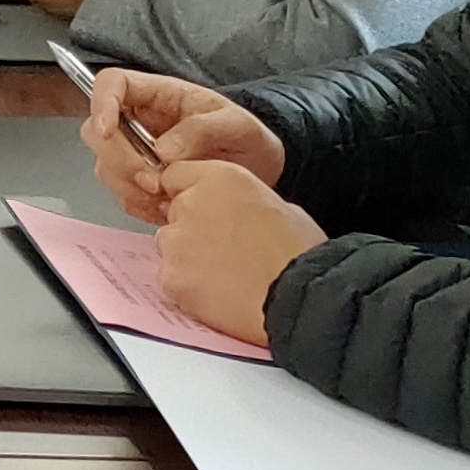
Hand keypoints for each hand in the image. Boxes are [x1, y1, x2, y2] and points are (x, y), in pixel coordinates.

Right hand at [82, 68, 286, 223]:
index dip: (100, 102)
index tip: (108, 129)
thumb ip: (202, 129)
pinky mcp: (139, 182)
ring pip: (105, 166)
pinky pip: (122, 195)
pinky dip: (141, 205)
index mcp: (159, 95)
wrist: (261, 174)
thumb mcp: (238, 125)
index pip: (111, 83)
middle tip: (154, 179)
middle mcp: (139, 122)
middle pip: (96, 131)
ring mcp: (135, 153)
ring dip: (130, 186)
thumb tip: (163, 149)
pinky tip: (169, 206)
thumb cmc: (249, 140)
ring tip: (169, 196)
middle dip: (120, 159)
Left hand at [153, 161, 324, 346]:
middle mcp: (191, 203)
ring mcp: (177, 241)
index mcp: (220, 179)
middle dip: (191, 230)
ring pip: (169, 247)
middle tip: (223, 251)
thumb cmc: (300, 254)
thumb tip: (240, 210)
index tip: (200, 211)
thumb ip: (245, 201)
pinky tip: (217, 294)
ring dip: (187, 259)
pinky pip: (171, 280)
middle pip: (174, 214)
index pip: (176, 175)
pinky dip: (188, 288)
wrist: (298, 295)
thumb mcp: (281, 206)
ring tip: (223, 275)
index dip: (188, 194)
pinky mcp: (172, 276)